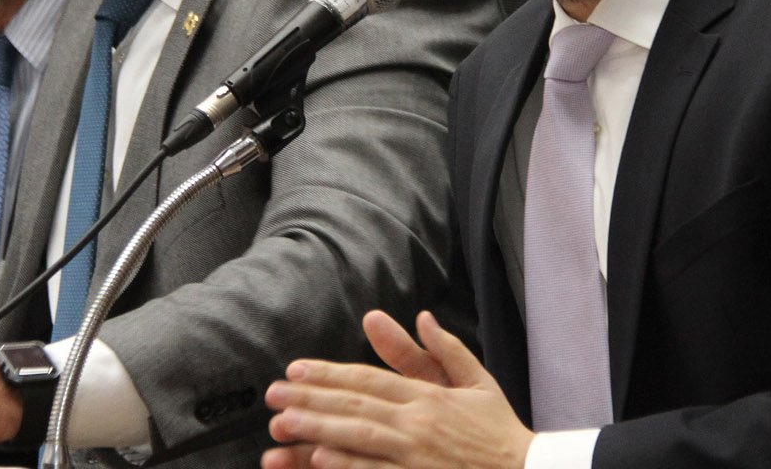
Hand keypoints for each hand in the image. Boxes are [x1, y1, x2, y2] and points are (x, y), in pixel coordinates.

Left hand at [262, 310, 531, 468]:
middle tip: (272, 396)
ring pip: (359, 439)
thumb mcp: (478, 383)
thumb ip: (446, 350)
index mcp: (428, 396)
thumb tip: (422, 316)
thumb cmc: (499, 432)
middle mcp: (418, 423)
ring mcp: (416, 456)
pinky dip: (348, 466)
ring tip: (281, 426)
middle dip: (310, 399)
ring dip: (317, 431)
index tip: (295, 370)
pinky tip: (319, 460)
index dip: (329, 374)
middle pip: (355, 406)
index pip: (369, 380)